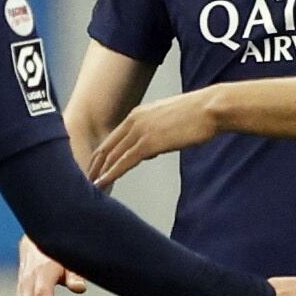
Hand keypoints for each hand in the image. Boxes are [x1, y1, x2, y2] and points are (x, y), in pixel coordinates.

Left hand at [88, 88, 215, 185]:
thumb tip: (149, 151)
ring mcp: (140, 131)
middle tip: (85, 180)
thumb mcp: (169, 121)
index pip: (113, 138)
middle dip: (94, 166)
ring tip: (90, 186)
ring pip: (112, 156)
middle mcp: (134, 121)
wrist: (210, 108)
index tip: (95, 168)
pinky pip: (124, 162)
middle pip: (107, 147)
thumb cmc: (197, 115)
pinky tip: (103, 183)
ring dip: (99, 172)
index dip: (101, 155)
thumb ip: (154, 133)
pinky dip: (111, 174)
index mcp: (138, 114)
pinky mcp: (149, 143)